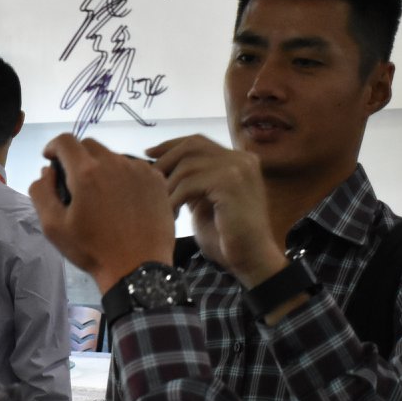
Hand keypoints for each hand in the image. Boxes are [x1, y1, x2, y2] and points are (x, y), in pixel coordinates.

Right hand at [30, 135, 174, 292]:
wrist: (137, 269)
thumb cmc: (92, 250)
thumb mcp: (54, 226)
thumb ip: (41, 192)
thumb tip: (47, 170)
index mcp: (86, 172)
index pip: (65, 141)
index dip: (53, 147)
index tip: (51, 160)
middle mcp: (115, 162)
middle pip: (90, 146)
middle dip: (77, 157)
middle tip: (75, 183)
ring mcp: (140, 170)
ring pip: (114, 157)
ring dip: (103, 168)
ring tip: (103, 195)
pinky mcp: (157, 180)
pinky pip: (135, 168)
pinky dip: (125, 177)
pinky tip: (124, 200)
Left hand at [147, 135, 286, 287]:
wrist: (252, 258)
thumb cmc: (228, 236)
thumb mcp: (205, 201)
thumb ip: (192, 181)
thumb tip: (161, 167)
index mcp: (239, 160)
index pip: (199, 142)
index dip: (171, 146)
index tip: (149, 154)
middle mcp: (242, 158)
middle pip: (193, 145)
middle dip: (165, 159)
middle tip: (149, 178)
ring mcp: (238, 168)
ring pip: (188, 165)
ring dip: (169, 186)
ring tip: (162, 205)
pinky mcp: (230, 183)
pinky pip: (189, 184)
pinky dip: (175, 198)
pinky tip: (173, 214)